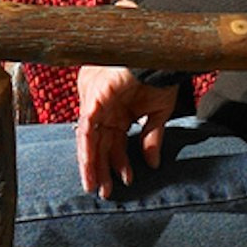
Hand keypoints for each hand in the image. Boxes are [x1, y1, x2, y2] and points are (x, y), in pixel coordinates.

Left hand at [73, 66, 180, 198]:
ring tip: (94, 186)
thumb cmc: (159, 74)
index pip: (114, 140)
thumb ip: (152, 137)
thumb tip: (153, 164)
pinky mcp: (93, 99)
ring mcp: (96, 102)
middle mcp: (104, 107)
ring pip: (89, 139)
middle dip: (101, 169)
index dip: (119, 161)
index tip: (126, 180)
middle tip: (103, 192)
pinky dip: (88, 149)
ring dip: (91, 164)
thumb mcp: (158, 112)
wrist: (159, 54)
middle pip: (98, 143)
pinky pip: (87, 129)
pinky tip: (91, 167)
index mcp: (118, 109)